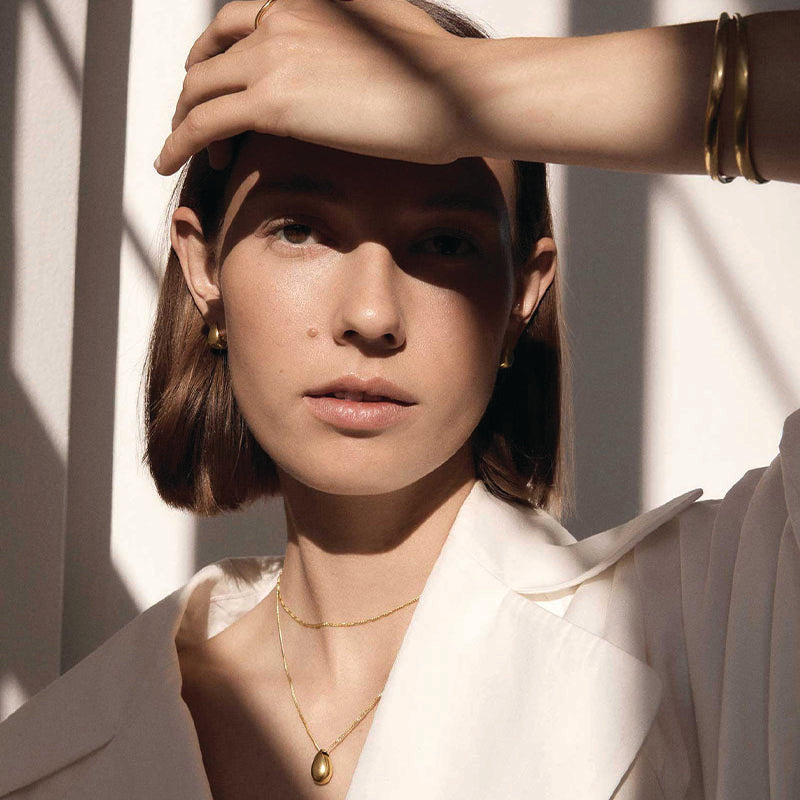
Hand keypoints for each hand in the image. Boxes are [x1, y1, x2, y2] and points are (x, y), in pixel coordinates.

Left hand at [154, 0, 479, 174]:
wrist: (452, 95)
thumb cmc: (436, 75)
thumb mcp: (391, 27)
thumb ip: (356, 25)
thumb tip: (351, 45)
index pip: (236, 23)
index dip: (216, 57)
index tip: (215, 87)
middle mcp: (279, 17)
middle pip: (209, 56)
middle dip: (194, 92)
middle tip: (191, 125)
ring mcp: (272, 55)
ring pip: (200, 91)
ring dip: (182, 123)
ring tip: (175, 153)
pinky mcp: (272, 102)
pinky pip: (204, 123)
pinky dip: (178, 143)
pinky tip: (168, 163)